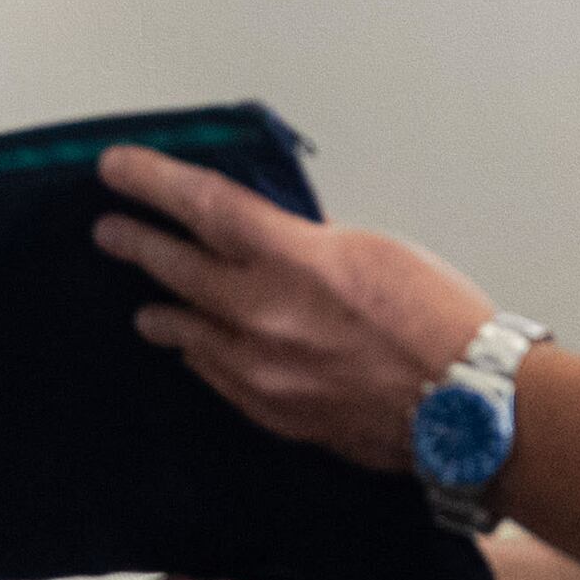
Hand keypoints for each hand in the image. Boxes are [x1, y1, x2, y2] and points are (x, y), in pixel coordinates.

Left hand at [92, 145, 495, 471]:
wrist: (468, 407)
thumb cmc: (440, 322)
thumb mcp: (373, 250)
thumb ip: (307, 245)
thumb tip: (270, 244)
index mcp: (294, 259)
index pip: (201, 205)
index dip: (151, 182)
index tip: (117, 167)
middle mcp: (264, 314)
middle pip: (177, 267)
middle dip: (139, 243)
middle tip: (111, 231)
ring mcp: (262, 370)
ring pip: (188, 331)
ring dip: (163, 310)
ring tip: (147, 305)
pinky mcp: (273, 413)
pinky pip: (217, 377)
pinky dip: (202, 356)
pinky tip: (194, 350)